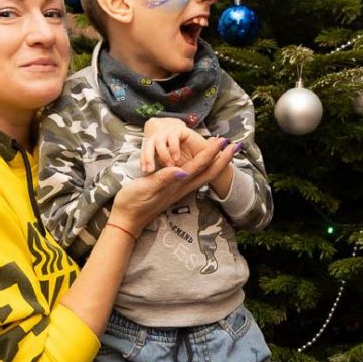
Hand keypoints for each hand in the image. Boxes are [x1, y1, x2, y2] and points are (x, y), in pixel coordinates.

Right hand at [110, 137, 235, 233]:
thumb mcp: (145, 188)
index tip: (224, 141)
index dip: (212, 153)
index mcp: (177, 184)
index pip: (199, 165)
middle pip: (208, 172)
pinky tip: (204, 166)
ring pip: (203, 176)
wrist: (126, 220)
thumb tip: (182, 171)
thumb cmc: (133, 203)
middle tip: (236, 145)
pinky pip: (194, 179)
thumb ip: (163, 179)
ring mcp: (178, 190)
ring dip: (216, 163)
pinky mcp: (173, 191)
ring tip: (225, 153)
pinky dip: (203, 169)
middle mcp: (182, 187)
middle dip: (223, 159)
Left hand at [141, 117, 207, 172]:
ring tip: (169, 166)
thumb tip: (145, 171)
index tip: (145, 170)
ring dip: (162, 154)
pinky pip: (173, 136)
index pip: (146, 149)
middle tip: (149, 169)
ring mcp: (173, 133)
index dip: (144, 159)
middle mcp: (164, 138)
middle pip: (149, 143)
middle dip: (147, 156)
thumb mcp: (170, 172)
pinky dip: (173, 148)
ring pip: (159, 140)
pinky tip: (176, 158)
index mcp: (159, 147)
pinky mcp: (183, 131)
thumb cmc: (189, 167)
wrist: (208, 163)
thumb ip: (160, 171)